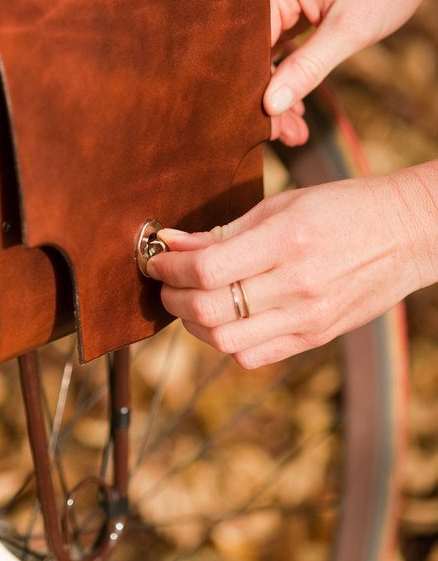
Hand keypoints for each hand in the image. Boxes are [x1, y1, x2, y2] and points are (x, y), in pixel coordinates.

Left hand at [147, 164, 436, 367]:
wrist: (406, 233)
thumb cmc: (341, 207)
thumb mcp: (282, 204)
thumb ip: (224, 230)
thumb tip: (172, 243)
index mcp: (287, 241)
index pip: (206, 269)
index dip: (167, 267)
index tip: (154, 258)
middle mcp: (296, 285)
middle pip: (208, 310)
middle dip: (171, 297)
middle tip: (164, 281)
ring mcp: (308, 318)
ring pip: (224, 341)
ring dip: (193, 324)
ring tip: (189, 301)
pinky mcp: (315, 338)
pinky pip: (252, 356)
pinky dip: (225, 342)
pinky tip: (222, 319)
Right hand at [264, 0, 437, 121]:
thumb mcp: (349, 32)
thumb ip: (307, 69)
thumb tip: (269, 107)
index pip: (243, 50)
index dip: (252, 92)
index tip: (269, 130)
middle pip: (247, 53)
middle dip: (264, 98)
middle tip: (288, 137)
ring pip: (258, 53)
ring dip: (274, 90)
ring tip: (294, 130)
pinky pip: (272, 43)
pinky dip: (283, 72)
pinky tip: (293, 104)